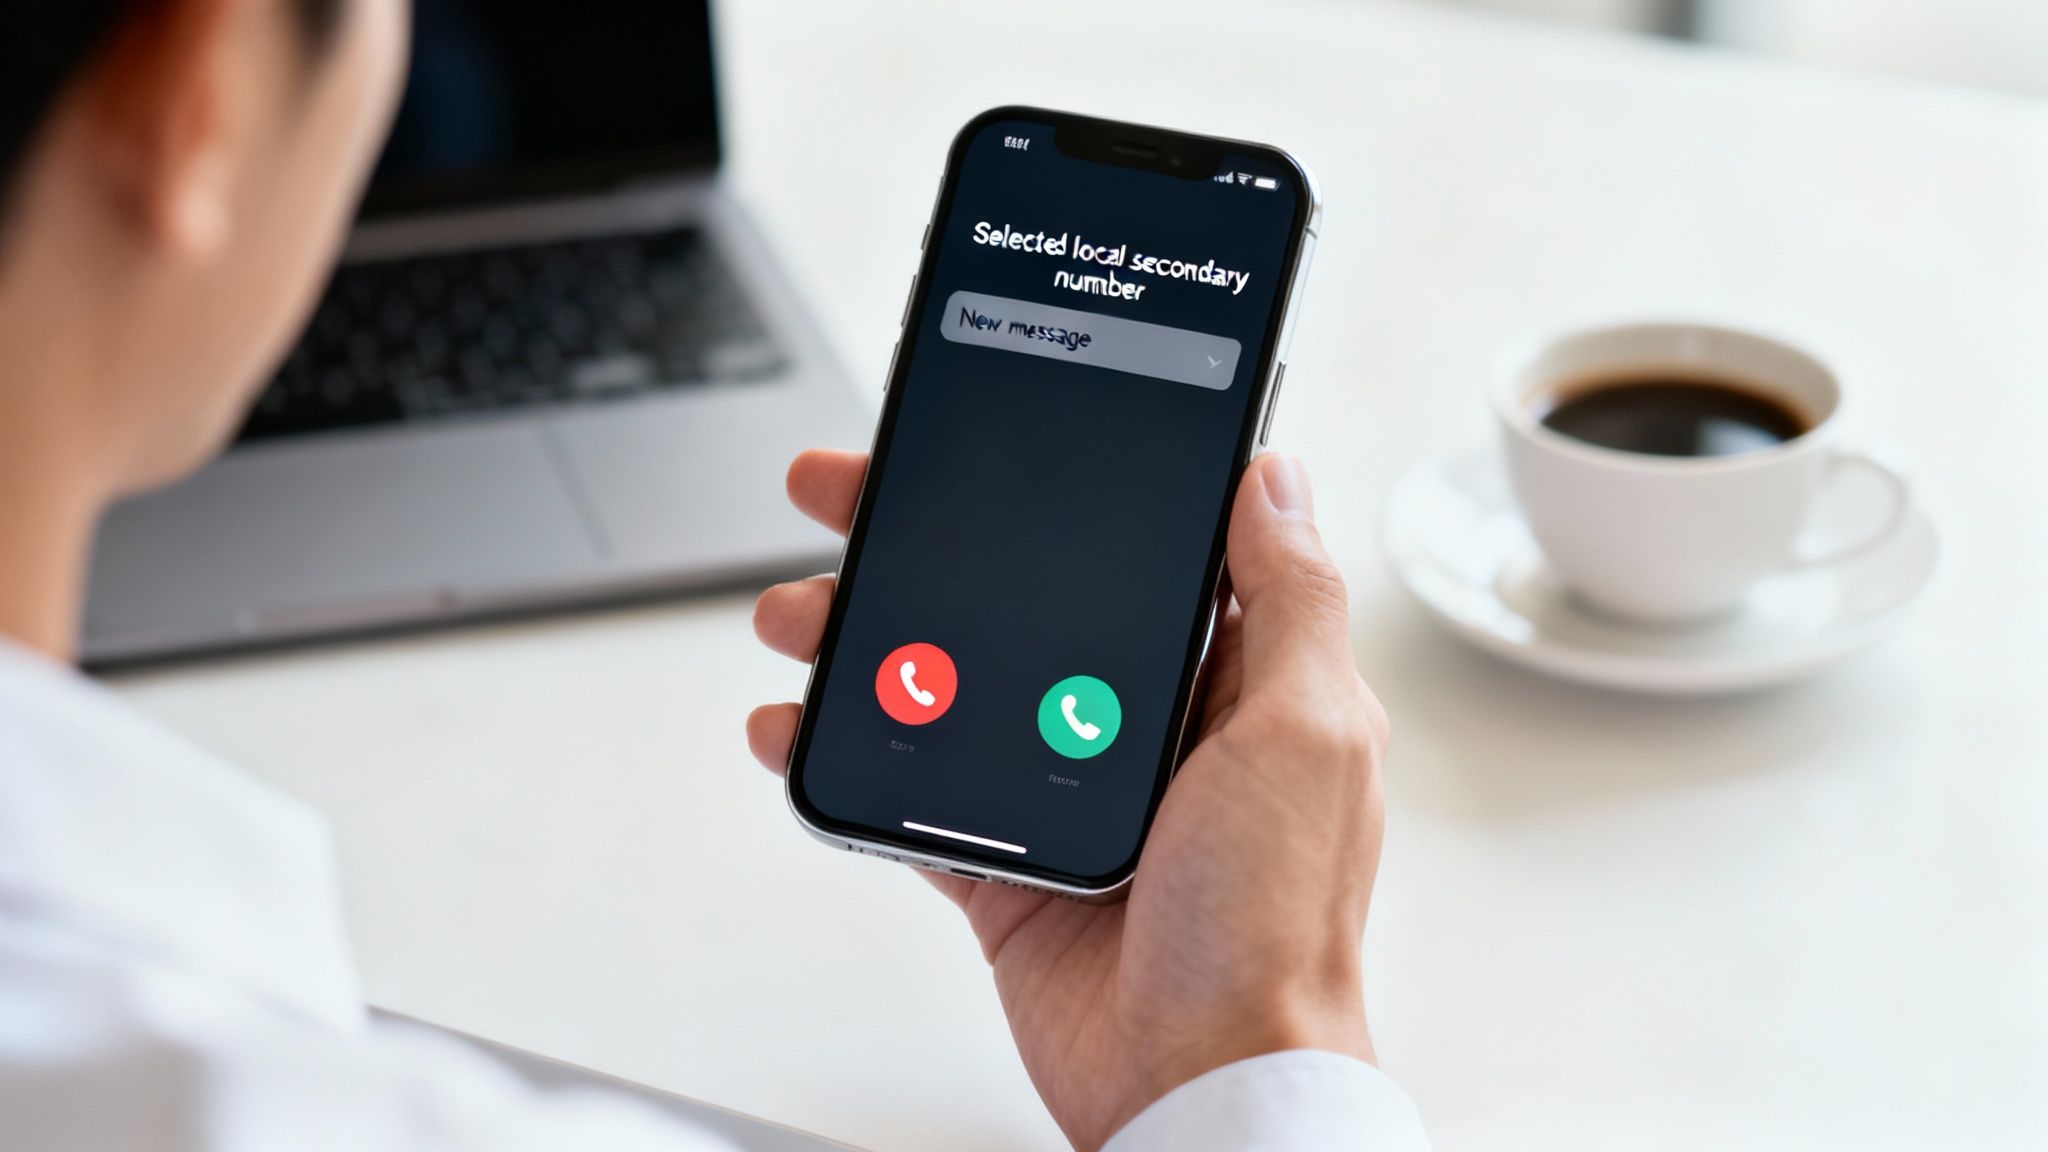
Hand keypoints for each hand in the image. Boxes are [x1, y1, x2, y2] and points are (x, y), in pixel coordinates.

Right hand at [748, 451, 1389, 1150]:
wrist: (1199, 1081)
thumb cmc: (1275, 927)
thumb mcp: (1308, 734)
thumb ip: (1289, 600)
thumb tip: (1274, 477)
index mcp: (1231, 680)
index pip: (1129, 549)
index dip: (1054, 486)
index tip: (978, 439)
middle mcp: (1145, 724)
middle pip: (1017, 600)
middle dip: (920, 544)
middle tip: (840, 495)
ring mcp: (1066, 790)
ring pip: (947, 680)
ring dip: (860, 636)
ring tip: (796, 614)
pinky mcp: (1006, 862)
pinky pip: (908, 787)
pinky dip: (844, 749)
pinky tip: (793, 720)